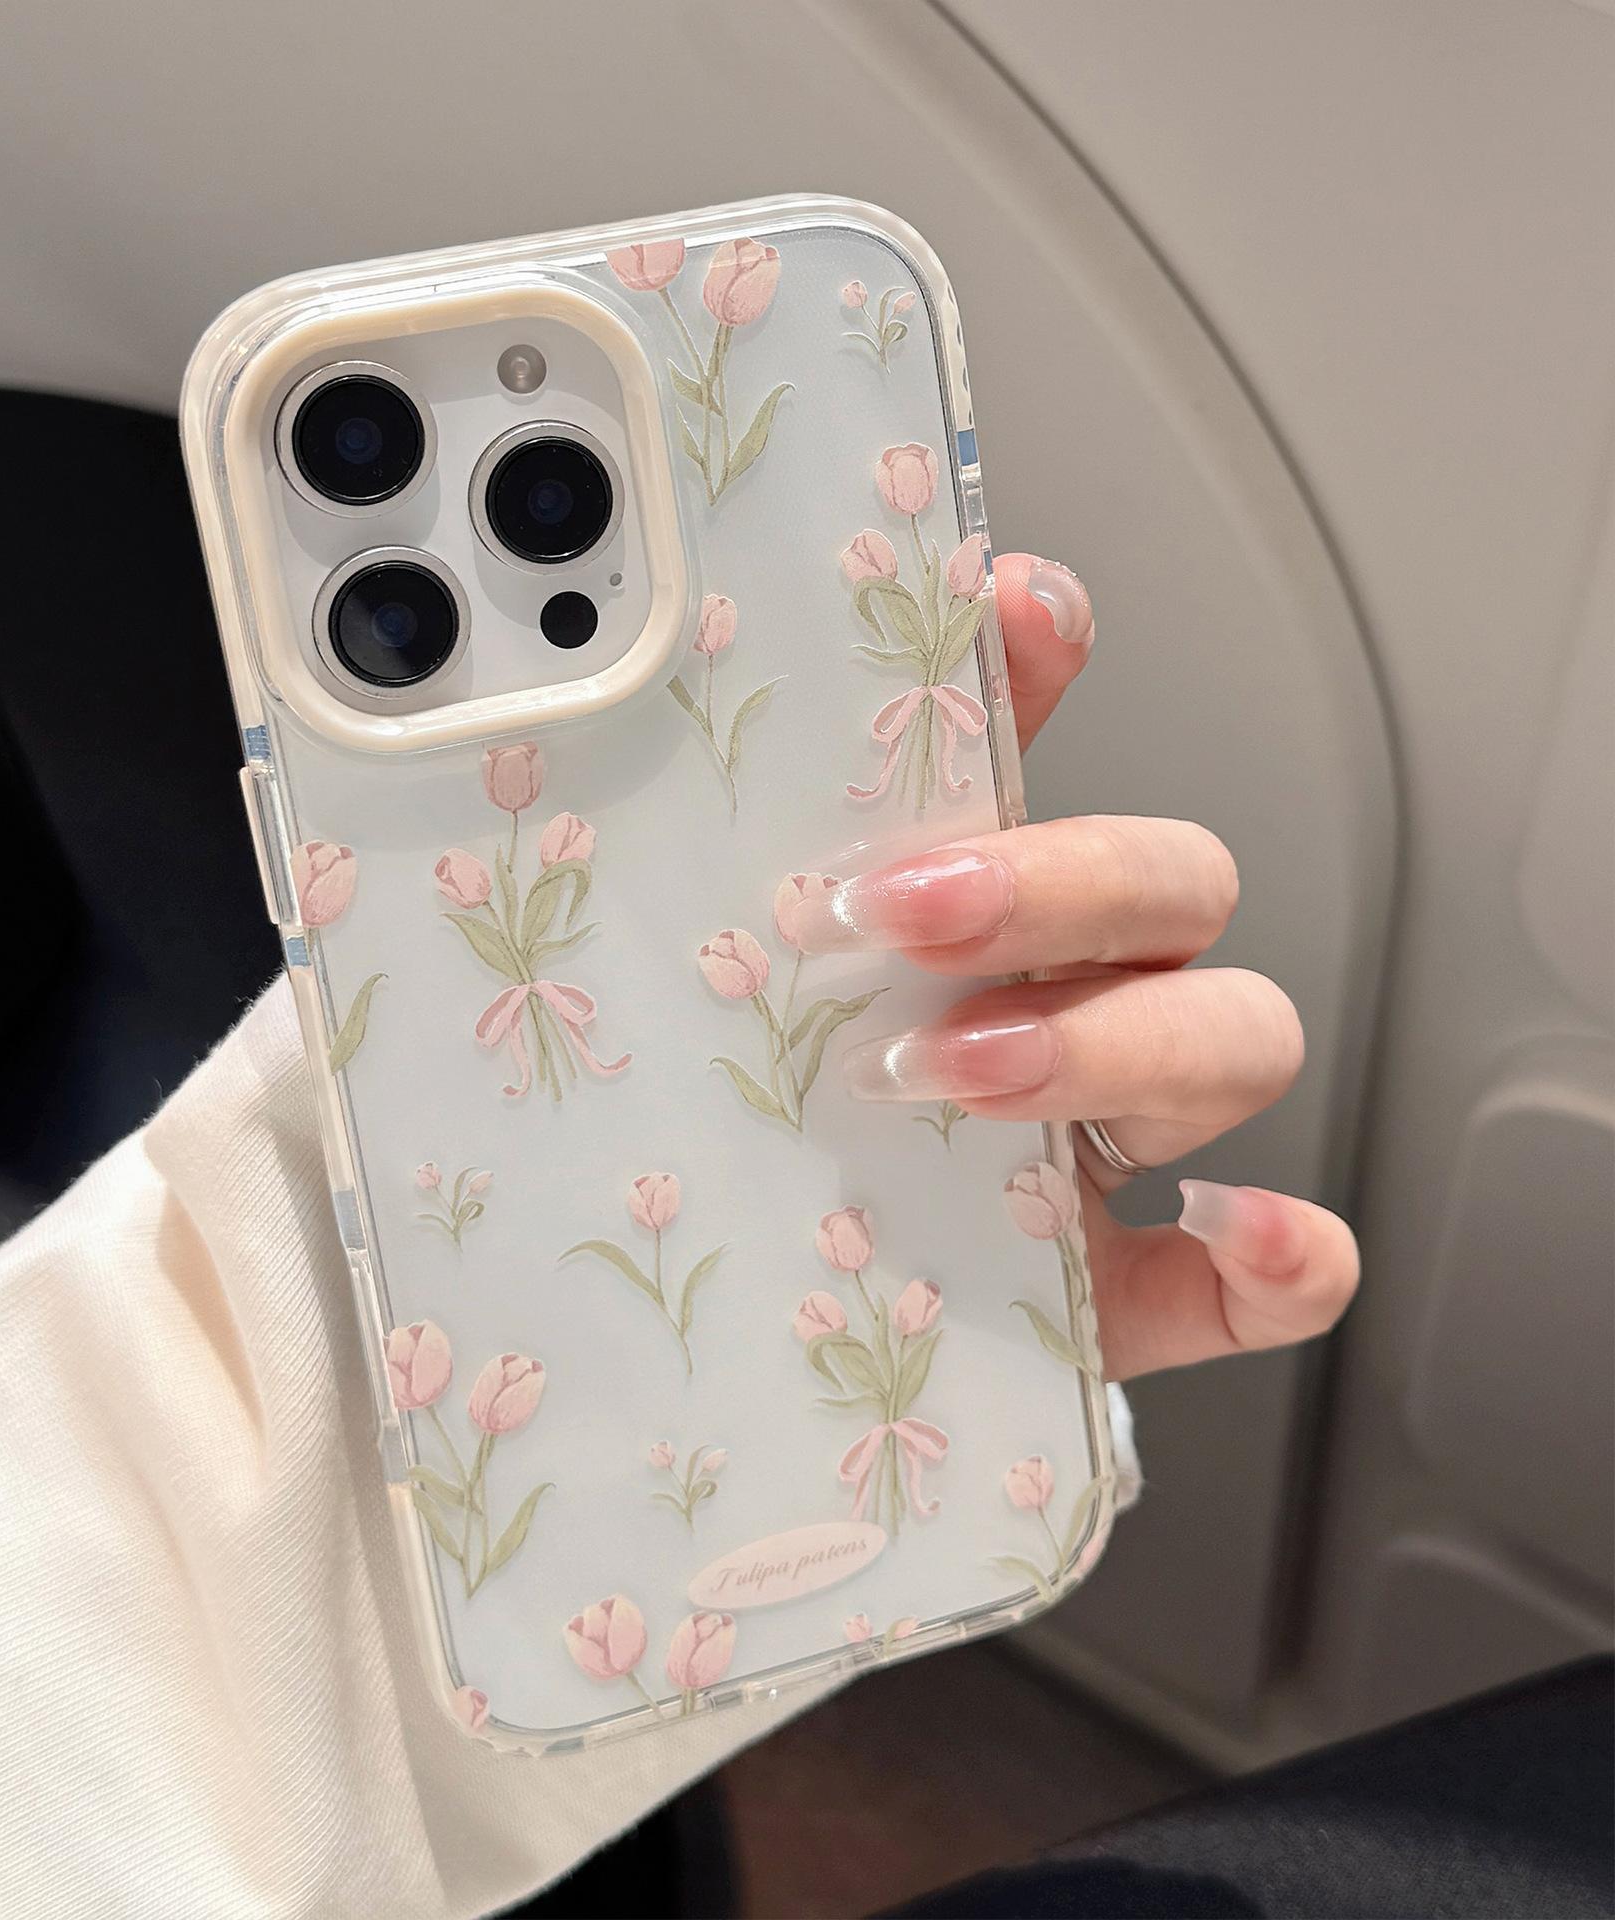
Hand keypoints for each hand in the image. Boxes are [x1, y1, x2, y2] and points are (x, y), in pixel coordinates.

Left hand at [796, 554, 1359, 1378]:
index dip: (1044, 667)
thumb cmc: (758, 1136)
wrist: (766, 1317)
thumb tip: (677, 729)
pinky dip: (1283, 1248)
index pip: (1036, 750)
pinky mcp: (1145, 1291)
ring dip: (1124, 1038)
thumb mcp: (732, 995)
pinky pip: (1280, 1268)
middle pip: (1168, 882)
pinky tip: (1225, 1225)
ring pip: (1239, 1036)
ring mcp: (1122, 1145)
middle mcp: (1074, 1001)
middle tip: (903, 915)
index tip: (1009, 609)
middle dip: (1057, 881)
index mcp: (977, 919)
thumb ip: (736, 872)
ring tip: (959, 1074)